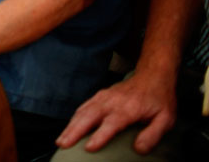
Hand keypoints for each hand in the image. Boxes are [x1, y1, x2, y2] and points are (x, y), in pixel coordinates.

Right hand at [55, 71, 176, 154]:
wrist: (153, 76)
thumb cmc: (159, 99)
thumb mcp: (166, 120)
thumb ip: (153, 135)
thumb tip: (139, 149)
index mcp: (128, 109)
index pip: (110, 124)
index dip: (99, 136)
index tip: (89, 148)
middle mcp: (112, 102)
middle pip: (89, 116)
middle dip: (74, 131)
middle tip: (63, 144)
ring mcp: (103, 97)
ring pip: (82, 111)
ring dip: (70, 126)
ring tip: (61, 139)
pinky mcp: (99, 96)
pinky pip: (83, 106)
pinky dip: (73, 117)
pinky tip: (69, 127)